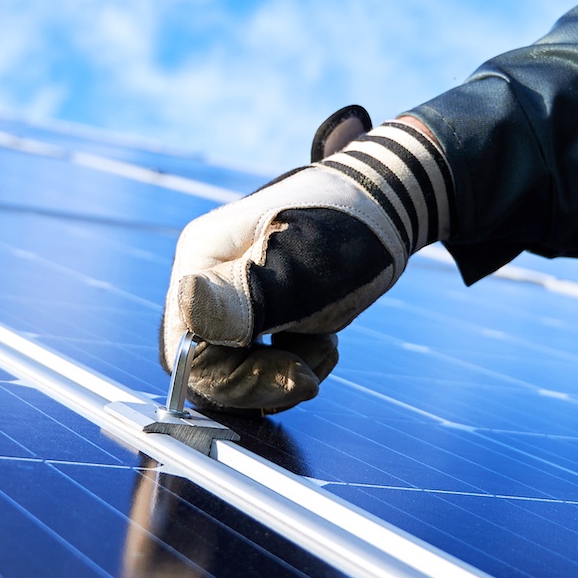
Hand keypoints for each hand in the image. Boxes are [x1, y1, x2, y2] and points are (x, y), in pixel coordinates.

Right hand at [157, 109, 451, 412]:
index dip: (238, 380)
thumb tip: (190, 308)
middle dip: (268, 377)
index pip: (189, 350)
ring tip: (327, 339)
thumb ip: (247, 296)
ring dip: (287, 368)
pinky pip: (261, 358)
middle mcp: (204, 276)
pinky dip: (296, 359)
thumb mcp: (304, 268)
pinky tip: (324, 338)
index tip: (299, 377)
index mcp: (201, 259)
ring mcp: (229, 292)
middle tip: (319, 363)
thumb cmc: (348, 227)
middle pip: (211, 364)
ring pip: (238, 367)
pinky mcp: (257, 306)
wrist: (387, 197)